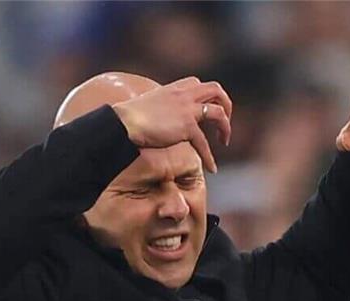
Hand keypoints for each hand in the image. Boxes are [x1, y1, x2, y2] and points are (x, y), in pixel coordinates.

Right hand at [112, 77, 232, 172]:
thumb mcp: (146, 105)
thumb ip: (157, 107)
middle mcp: (184, 95)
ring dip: (226, 127)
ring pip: (218, 112)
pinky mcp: (187, 127)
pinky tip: (211, 168)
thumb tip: (154, 118)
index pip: (197, 84)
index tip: (205, 108)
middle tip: (225, 119)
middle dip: (225, 104)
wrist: (124, 122)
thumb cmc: (128, 117)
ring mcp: (187, 110)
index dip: (205, 95)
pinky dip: (209, 157)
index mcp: (174, 89)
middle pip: (216, 90)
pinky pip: (204, 143)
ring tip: (224, 141)